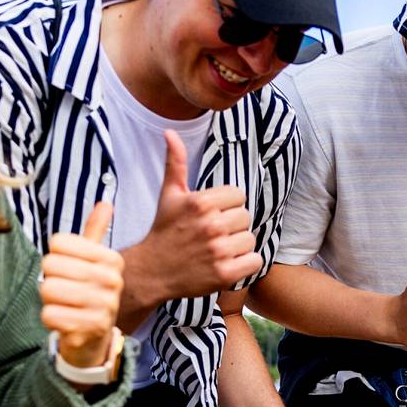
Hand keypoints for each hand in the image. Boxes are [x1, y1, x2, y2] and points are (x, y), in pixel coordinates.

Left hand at [41, 202, 122, 367]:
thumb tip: (105, 203)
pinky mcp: (92, 327)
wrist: (94, 338)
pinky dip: (50, 318)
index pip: (58, 242)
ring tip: (64, 305)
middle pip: (50, 265)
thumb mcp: (91, 261)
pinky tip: (64, 320)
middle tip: (63, 290)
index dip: (54, 257)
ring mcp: (105, 304)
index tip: (68, 269)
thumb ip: (95, 232)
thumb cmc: (87, 292)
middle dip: (48, 279)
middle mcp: (112, 279)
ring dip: (48, 300)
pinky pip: (49, 314)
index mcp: (111, 259)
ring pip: (48, 289)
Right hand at [126, 130, 262, 303]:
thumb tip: (170, 132)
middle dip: (232, 225)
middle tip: (212, 234)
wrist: (152, 271)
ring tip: (217, 249)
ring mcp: (219, 251)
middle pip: (245, 217)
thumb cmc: (164, 230)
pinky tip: (226, 263)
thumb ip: (176, 162)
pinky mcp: (224, 274)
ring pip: (251, 239)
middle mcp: (211, 225)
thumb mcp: (169, 194)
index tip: (211, 215)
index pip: (239, 196)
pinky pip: (254, 261)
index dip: (227, 205)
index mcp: (201, 202)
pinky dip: (244, 264)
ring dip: (238, 245)